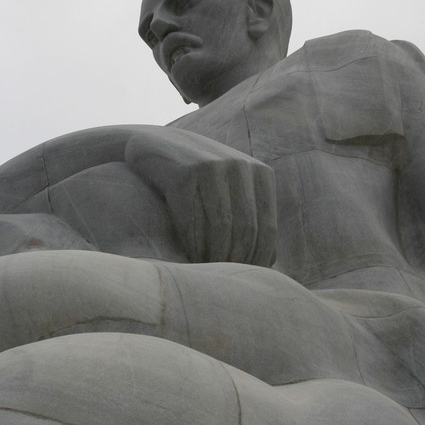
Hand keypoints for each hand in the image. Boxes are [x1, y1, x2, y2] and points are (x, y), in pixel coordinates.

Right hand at [125, 126, 276, 265]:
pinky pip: (192, 219)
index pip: (266, 228)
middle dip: (235, 260)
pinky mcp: (183, 172)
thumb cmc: (198, 176)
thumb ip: (251, 214)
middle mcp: (240, 166)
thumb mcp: (231, 186)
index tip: (243, 278)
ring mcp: (211, 167)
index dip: (257, 260)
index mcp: (260, 172)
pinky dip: (192, 244)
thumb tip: (271, 262)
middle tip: (222, 280)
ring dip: (213, 256)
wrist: (154, 145)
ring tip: (207, 272)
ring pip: (220, 227)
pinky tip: (188, 256)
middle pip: (245, 229)